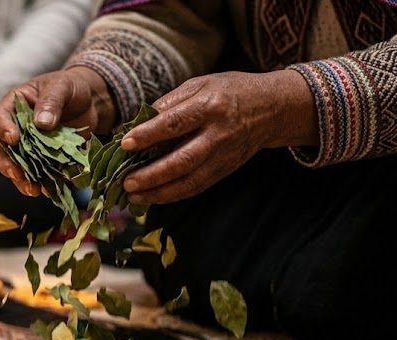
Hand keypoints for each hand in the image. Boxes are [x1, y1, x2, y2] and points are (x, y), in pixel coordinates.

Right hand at [0, 67, 118, 196]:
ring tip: (33, 189)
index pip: (0, 118)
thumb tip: (42, 123)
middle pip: (1, 149)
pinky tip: (49, 190)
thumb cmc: (70, 87)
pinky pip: (38, 173)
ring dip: (22, 179)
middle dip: (7, 164)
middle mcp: (16, 128)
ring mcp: (29, 146)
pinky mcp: (44, 159)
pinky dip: (42, 183)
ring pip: (17, 166)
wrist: (90, 100)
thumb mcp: (61, 86)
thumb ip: (51, 101)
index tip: (13, 139)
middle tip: (17, 174)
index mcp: (14, 106)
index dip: (3, 130)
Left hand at [119, 70, 317, 203]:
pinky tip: (152, 197)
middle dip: (152, 175)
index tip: (125, 144)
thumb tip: (135, 123)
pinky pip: (196, 187)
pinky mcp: (225, 170)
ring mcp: (223, 156)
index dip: (148, 135)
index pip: (175, 123)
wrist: (272, 107)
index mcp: (210, 106)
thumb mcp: (200, 84)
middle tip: (126, 182)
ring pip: (189, 181)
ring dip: (159, 192)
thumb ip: (168, 104)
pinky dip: (172, 195)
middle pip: (182, 160)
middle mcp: (218, 134)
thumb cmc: (228, 91)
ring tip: (133, 195)